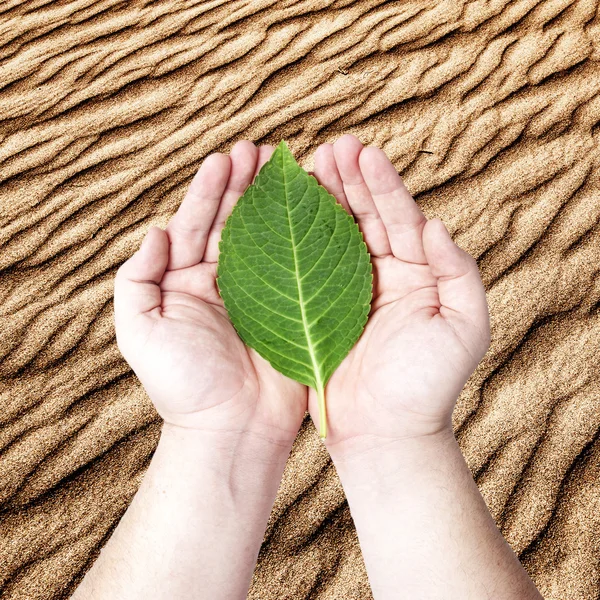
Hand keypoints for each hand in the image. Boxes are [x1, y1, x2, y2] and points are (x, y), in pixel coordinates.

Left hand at [114, 141, 305, 444]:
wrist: (231, 429)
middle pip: (234, 221)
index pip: (197, 223)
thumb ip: (136, 280)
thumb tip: (154, 232)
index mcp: (187, 281)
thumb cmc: (183, 386)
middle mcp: (223, 281)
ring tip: (286, 167)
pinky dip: (305, 236)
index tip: (226, 157)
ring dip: (275, 201)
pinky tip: (314, 209)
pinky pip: (298, 266)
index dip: (210, 190)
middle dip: (245, 184)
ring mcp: (260, 293)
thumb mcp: (139, 333)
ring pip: (266, 237)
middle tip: (261, 151)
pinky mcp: (292, 308)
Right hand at [309, 134, 489, 455]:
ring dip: (322, 200)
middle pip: (365, 218)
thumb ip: (459, 273)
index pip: (400, 218)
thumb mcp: (464, 328)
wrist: (386, 432)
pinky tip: (285, 215)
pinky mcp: (319, 310)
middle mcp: (384, 275)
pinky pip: (309, 268)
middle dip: (348, 181)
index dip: (381, 185)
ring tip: (306, 166)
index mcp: (418, 273)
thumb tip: (436, 225)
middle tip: (327, 149)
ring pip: (335, 236)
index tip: (360, 152)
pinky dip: (299, 240)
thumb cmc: (428, 386)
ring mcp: (349, 291)